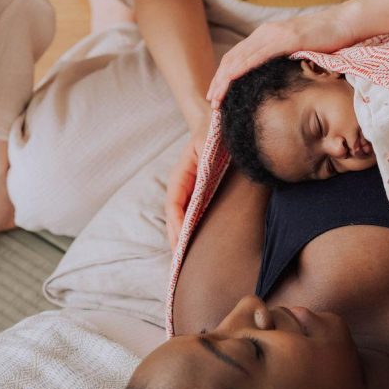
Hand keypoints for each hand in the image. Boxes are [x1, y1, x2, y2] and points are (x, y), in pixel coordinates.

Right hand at [166, 113, 209, 249]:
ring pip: (180, 219)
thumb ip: (203, 165)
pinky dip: (188, 232)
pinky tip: (191, 245)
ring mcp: (188, 192)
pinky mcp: (197, 195)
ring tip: (181, 262)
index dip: (176, 224)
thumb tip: (200, 187)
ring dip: (179, 239)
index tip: (180, 242)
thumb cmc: (211, 134)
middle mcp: (181, 186)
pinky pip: (190, 216)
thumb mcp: (206, 146)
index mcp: (180, 175)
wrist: (214, 125)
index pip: (174, 204)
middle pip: (174, 217)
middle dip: (175, 239)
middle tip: (178, 263)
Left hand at [206, 6, 355, 106]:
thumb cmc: (328, 39)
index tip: (216, 94)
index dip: (224, 76)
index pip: (238, 57)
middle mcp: (266, 32)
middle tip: (211, 101)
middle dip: (218, 81)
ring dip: (225, 79)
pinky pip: (258, 55)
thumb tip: (275, 77)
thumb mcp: (299, 50)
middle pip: (233, 58)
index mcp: (267, 35)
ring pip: (241, 58)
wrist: (347, 22)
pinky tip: (231, 79)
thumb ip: (284, 58)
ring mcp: (275, 35)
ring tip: (216, 98)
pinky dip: (241, 68)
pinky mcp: (287, 39)